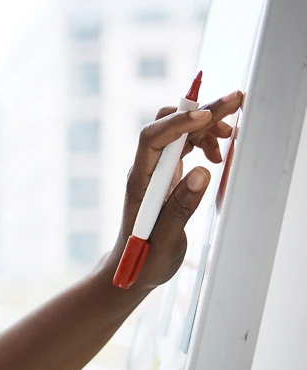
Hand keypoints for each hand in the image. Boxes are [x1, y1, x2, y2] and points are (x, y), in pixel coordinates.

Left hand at [103, 90, 243, 292]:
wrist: (134, 268)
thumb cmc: (144, 259)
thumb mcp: (165, 241)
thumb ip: (181, 208)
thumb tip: (201, 173)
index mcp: (140, 183)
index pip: (151, 140)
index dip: (178, 123)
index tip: (206, 116)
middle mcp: (146, 171)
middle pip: (168, 127)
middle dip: (200, 111)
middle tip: (235, 100)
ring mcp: (156, 172)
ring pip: (179, 133)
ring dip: (206, 126)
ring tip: (230, 137)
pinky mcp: (167, 176)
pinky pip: (185, 146)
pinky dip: (204, 141)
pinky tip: (217, 155)